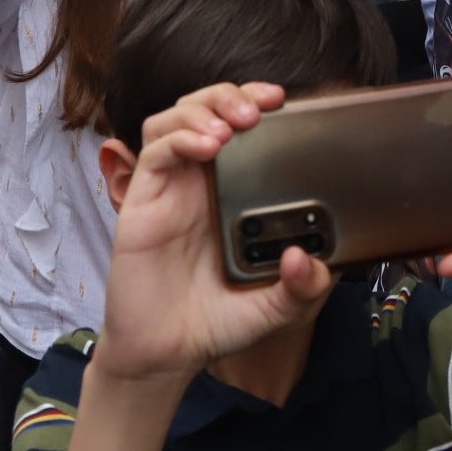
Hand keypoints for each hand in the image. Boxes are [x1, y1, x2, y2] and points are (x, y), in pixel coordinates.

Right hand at [91, 82, 333, 383]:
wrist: (167, 355)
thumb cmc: (216, 322)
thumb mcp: (276, 309)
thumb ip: (303, 290)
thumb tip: (309, 258)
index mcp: (234, 192)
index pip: (240, 126)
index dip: (257, 102)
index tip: (284, 100)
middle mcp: (200, 182)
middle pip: (206, 108)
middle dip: (231, 95)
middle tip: (259, 110)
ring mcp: (170, 188)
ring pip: (174, 118)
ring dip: (203, 109)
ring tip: (231, 127)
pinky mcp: (143, 202)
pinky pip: (155, 153)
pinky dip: (179, 138)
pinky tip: (205, 147)